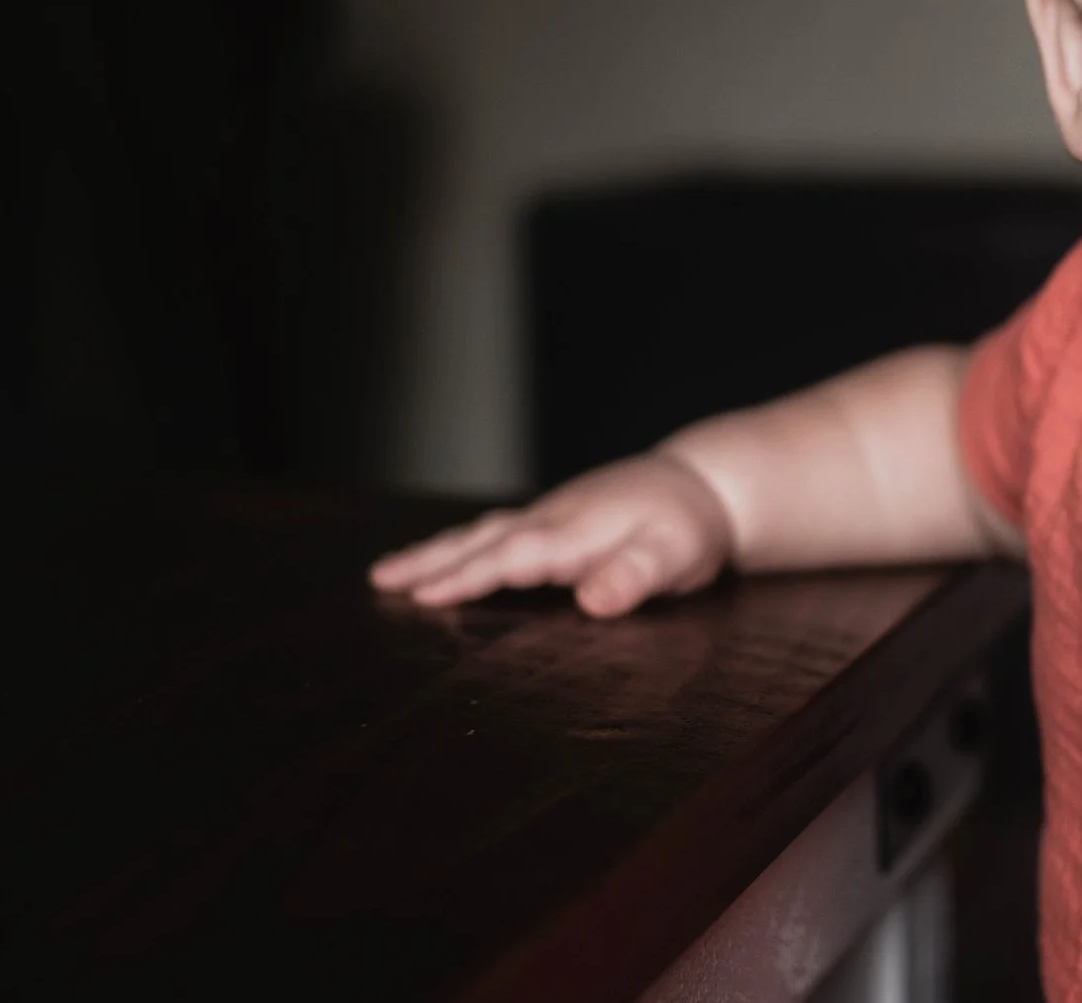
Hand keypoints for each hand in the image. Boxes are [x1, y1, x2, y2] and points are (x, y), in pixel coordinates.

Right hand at [369, 453, 737, 617]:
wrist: (704, 482)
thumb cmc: (690, 527)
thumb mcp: (676, 555)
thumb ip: (635, 576)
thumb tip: (593, 600)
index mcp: (574, 533)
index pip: (513, 557)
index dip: (469, 577)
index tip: (423, 596)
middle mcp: (552, 519)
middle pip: (482, 541)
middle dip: (429, 562)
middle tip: (377, 581)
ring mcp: (550, 515)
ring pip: (482, 532)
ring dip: (435, 551)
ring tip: (386, 573)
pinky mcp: (554, 517)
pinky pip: (496, 530)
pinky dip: (462, 542)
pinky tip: (445, 554)